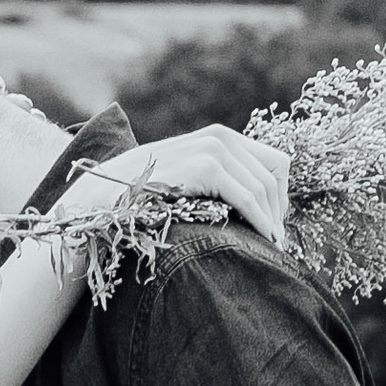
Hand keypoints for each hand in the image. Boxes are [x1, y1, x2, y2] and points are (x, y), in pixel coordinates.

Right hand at [53, 122, 289, 250]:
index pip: (275, 162)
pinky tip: (264, 241)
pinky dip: (262, 222)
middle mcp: (220, 137)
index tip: (273, 224)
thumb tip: (261, 205)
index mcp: (220, 137)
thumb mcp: (189, 180)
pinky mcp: (206, 167)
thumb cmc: (146, 196)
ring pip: (264, 188)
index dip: (280, 195)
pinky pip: (249, 198)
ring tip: (270, 248)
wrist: (104, 195)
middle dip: (278, 211)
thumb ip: (220, 181)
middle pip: (274, 175)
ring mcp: (213, 149)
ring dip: (271, 221)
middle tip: (274, 242)